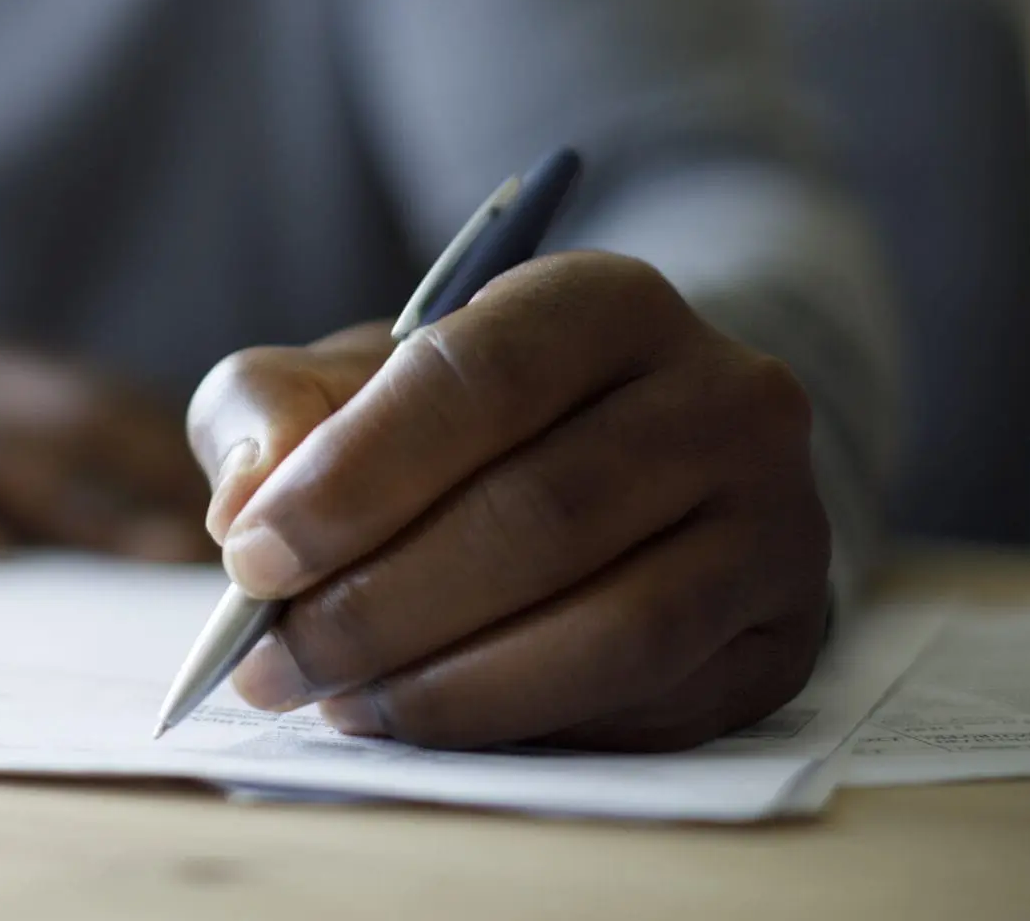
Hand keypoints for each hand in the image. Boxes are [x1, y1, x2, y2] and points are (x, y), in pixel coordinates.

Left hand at [187, 251, 830, 750]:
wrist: (624, 466)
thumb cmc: (460, 419)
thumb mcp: (350, 376)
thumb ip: (273, 407)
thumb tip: (247, 494)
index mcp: (606, 300)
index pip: (480, 378)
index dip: (357, 475)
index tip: (252, 555)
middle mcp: (722, 396)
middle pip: (544, 513)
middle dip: (384, 603)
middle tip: (274, 660)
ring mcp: (774, 521)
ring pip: (614, 628)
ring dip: (453, 687)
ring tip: (339, 700)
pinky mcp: (782, 638)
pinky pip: (653, 705)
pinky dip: (526, 727)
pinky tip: (430, 720)